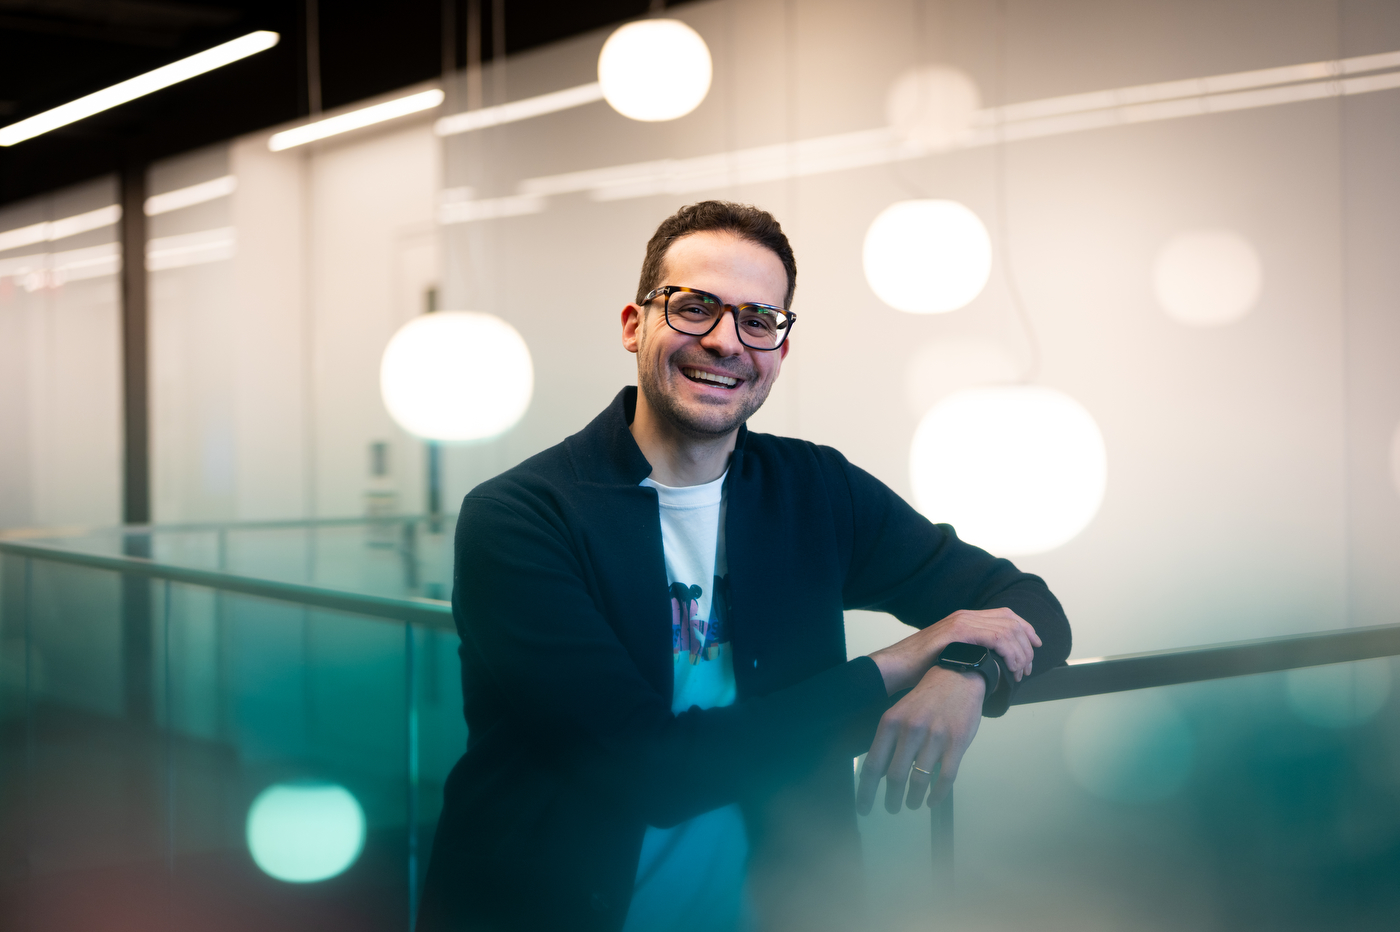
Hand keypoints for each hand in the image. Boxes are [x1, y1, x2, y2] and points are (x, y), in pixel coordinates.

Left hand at [856, 666, 983, 814]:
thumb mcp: (899, 712)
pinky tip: (932, 801)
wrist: (957, 677)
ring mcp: (934, 737)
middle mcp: (910, 730)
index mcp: (890, 722)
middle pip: (895, 777)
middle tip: (892, 808)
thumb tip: (876, 773)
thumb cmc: (926, 699)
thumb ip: (887, 740)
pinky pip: (945, 778)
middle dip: (892, 799)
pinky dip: (937, 795)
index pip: (873, 764)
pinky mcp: (957, 743)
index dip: (866, 791)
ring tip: (912, 804)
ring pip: (919, 781)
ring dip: (913, 799)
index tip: (864, 808)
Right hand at [869, 607, 1041, 694]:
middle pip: (1011, 622)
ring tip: (1020, 672)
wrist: (897, 666)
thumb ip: (971, 651)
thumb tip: (992, 665)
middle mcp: (966, 616)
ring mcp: (961, 622)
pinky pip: (995, 638)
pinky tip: (1010, 667)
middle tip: (1027, 668)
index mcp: (966, 618)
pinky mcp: (957, 633)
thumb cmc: (922, 666)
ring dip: (1020, 653)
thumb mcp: (952, 654)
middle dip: (1027, 646)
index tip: (1036, 646)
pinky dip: (1009, 653)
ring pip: (1007, 631)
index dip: (1026, 628)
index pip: (1007, 615)